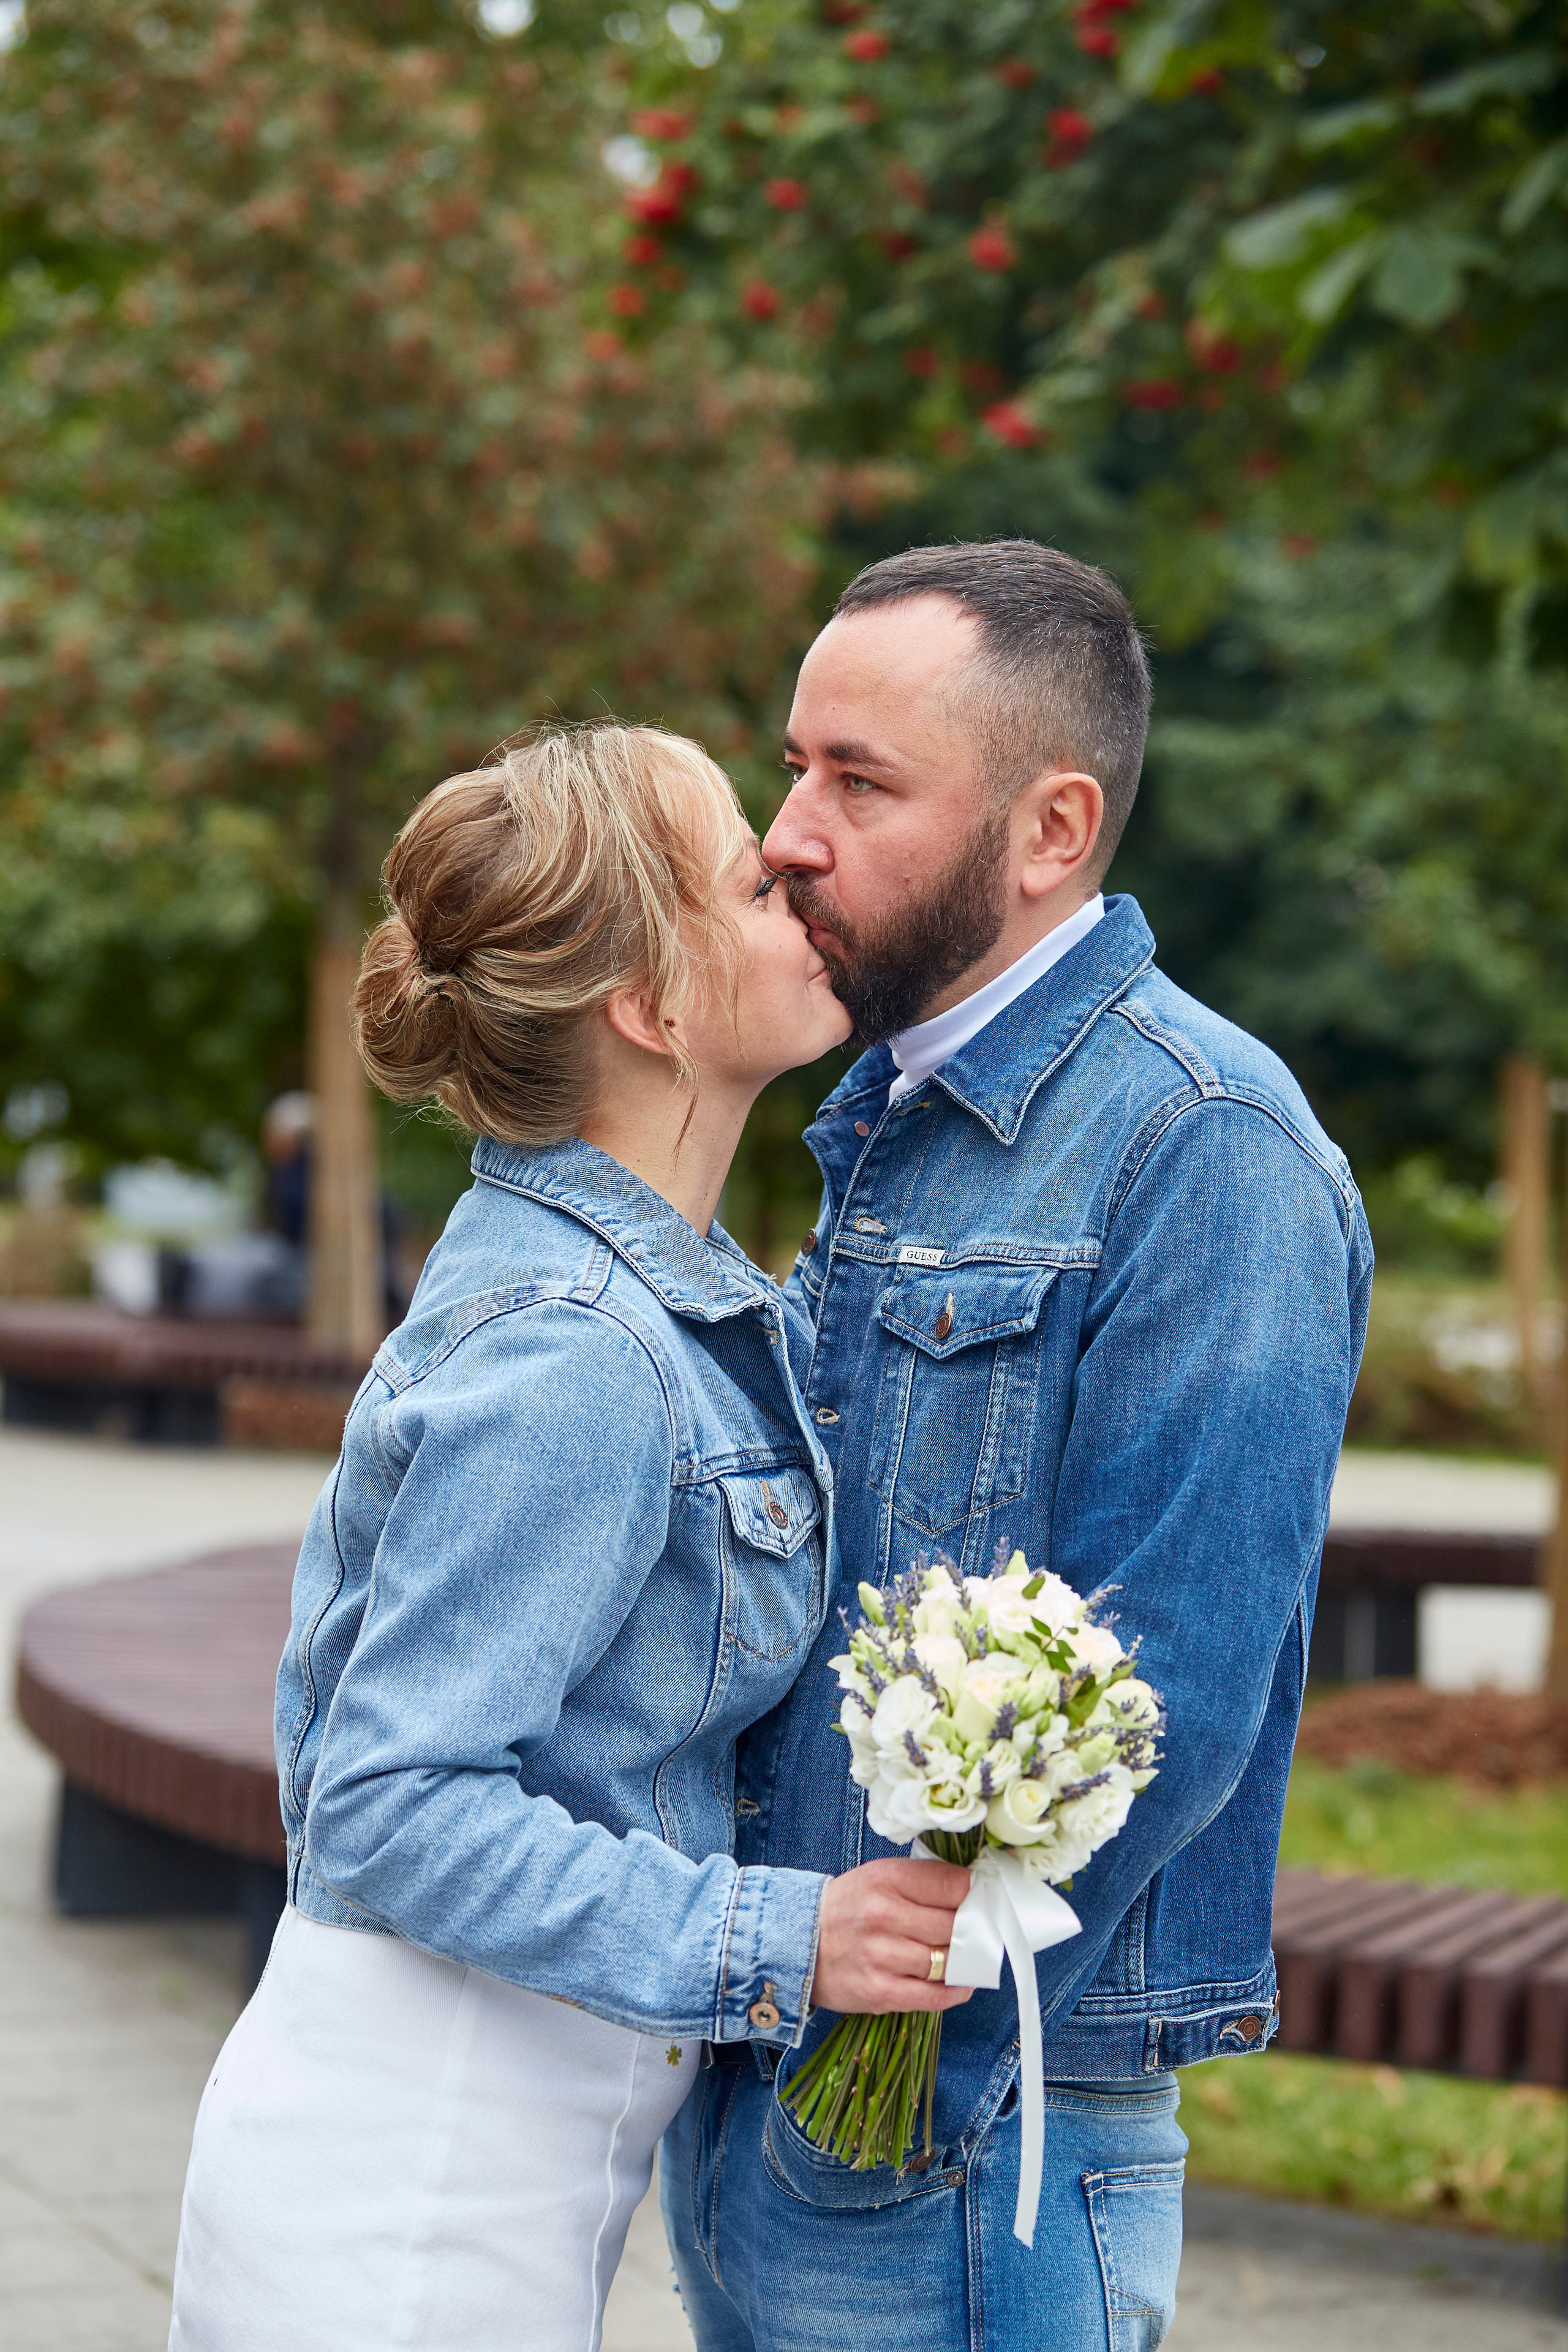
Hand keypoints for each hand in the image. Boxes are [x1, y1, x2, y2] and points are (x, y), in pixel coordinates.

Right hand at [808, 1857, 973, 2014]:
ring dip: (963, 1961)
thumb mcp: (881, 1876)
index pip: (952, 1884)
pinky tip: (960, 1983)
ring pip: (947, 1962)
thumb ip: (924, 1879)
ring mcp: (881, 1957)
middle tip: (978, 1930)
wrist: (801, 1943)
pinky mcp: (880, 1992)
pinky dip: (955, 1991)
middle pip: (953, 1926)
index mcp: (886, 1879)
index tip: (978, 1900)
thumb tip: (974, 1890)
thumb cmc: (851, 1907)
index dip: (973, 1894)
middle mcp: (882, 1916)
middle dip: (972, 1929)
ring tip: (967, 1956)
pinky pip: (934, 1997)